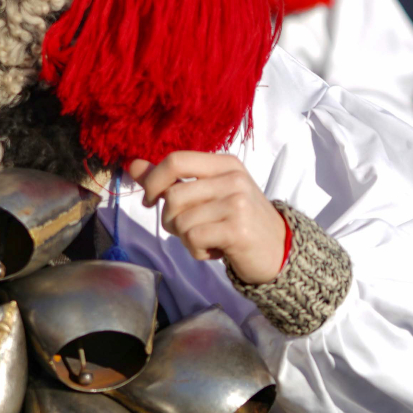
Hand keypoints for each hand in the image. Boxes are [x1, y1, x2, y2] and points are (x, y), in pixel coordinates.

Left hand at [126, 153, 286, 284]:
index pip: (176, 160)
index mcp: (224, 164)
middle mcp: (233, 178)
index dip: (153, 181)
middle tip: (188, 230)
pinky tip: (216, 251)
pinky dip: (197, 251)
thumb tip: (133, 165)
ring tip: (207, 240)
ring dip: (186, 239)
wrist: (279, 250)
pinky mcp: (238, 229)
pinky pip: (193, 239)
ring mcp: (237, 203)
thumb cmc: (237, 220)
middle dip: (170, 220)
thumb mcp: (208, 192)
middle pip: (173, 196)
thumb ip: (171, 179)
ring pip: (181, 221)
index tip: (150, 200)